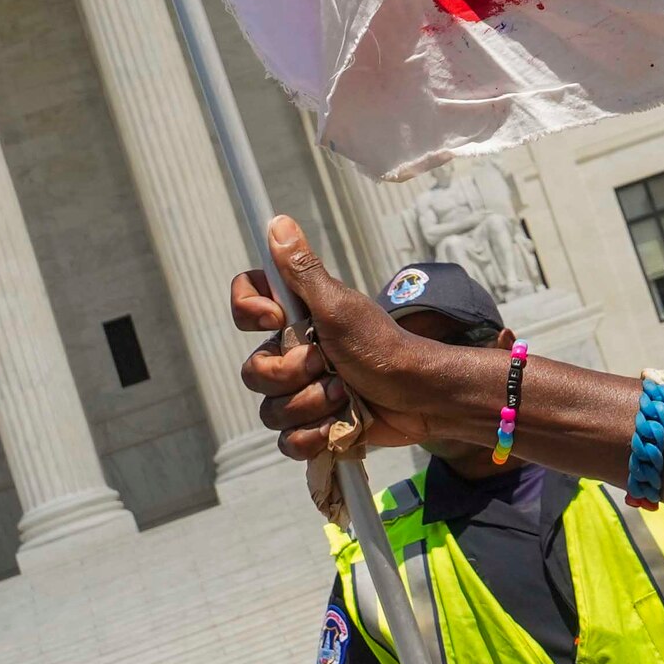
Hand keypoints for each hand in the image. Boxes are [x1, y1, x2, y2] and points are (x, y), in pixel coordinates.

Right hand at [234, 217, 472, 455]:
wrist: (418, 396)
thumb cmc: (383, 345)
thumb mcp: (339, 306)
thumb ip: (302, 271)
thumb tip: (277, 222)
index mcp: (294, 318)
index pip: (245, 305)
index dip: (249, 313)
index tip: (276, 319)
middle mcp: (292, 352)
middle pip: (254, 371)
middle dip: (292, 375)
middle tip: (328, 365)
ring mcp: (302, 391)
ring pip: (271, 410)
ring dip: (310, 406)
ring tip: (343, 395)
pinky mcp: (314, 425)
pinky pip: (287, 441)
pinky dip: (315, 436)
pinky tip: (339, 424)